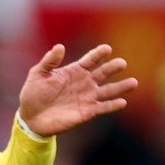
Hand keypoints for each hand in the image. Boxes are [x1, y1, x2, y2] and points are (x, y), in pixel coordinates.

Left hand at [18, 43, 138, 136]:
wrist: (30, 118)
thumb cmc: (33, 94)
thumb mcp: (37, 75)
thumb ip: (49, 62)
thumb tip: (59, 46)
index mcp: (74, 71)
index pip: (91, 59)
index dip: (99, 54)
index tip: (107, 49)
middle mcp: (85, 82)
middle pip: (103, 72)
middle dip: (113, 67)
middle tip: (122, 63)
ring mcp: (87, 97)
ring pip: (109, 90)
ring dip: (121, 86)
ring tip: (134, 82)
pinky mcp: (87, 112)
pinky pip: (103, 107)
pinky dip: (113, 105)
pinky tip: (122, 102)